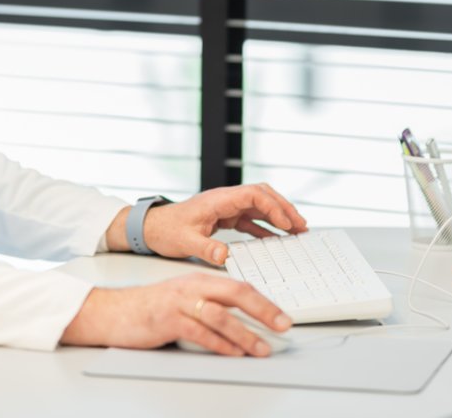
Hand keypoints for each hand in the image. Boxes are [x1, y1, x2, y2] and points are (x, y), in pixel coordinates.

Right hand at [60, 274, 290, 356]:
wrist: (113, 311)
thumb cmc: (150, 308)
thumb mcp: (184, 298)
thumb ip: (211, 303)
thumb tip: (244, 318)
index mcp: (198, 280)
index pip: (239, 286)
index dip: (265, 301)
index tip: (283, 316)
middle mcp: (192, 287)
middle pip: (236, 294)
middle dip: (264, 311)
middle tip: (283, 325)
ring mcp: (180, 303)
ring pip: (221, 316)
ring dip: (246, 334)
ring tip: (262, 349)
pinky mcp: (168, 320)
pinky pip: (200, 333)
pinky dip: (220, 345)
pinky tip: (233, 353)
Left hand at [109, 184, 308, 265]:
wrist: (150, 229)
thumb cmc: (165, 231)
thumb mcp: (184, 242)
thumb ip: (205, 248)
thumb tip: (224, 256)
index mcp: (217, 200)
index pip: (253, 195)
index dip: (272, 207)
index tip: (286, 224)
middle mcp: (224, 200)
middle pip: (261, 195)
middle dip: (283, 207)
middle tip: (301, 225)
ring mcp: (225, 207)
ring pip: (259, 205)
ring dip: (278, 215)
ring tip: (298, 230)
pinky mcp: (224, 217)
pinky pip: (251, 219)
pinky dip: (266, 227)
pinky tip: (277, 239)